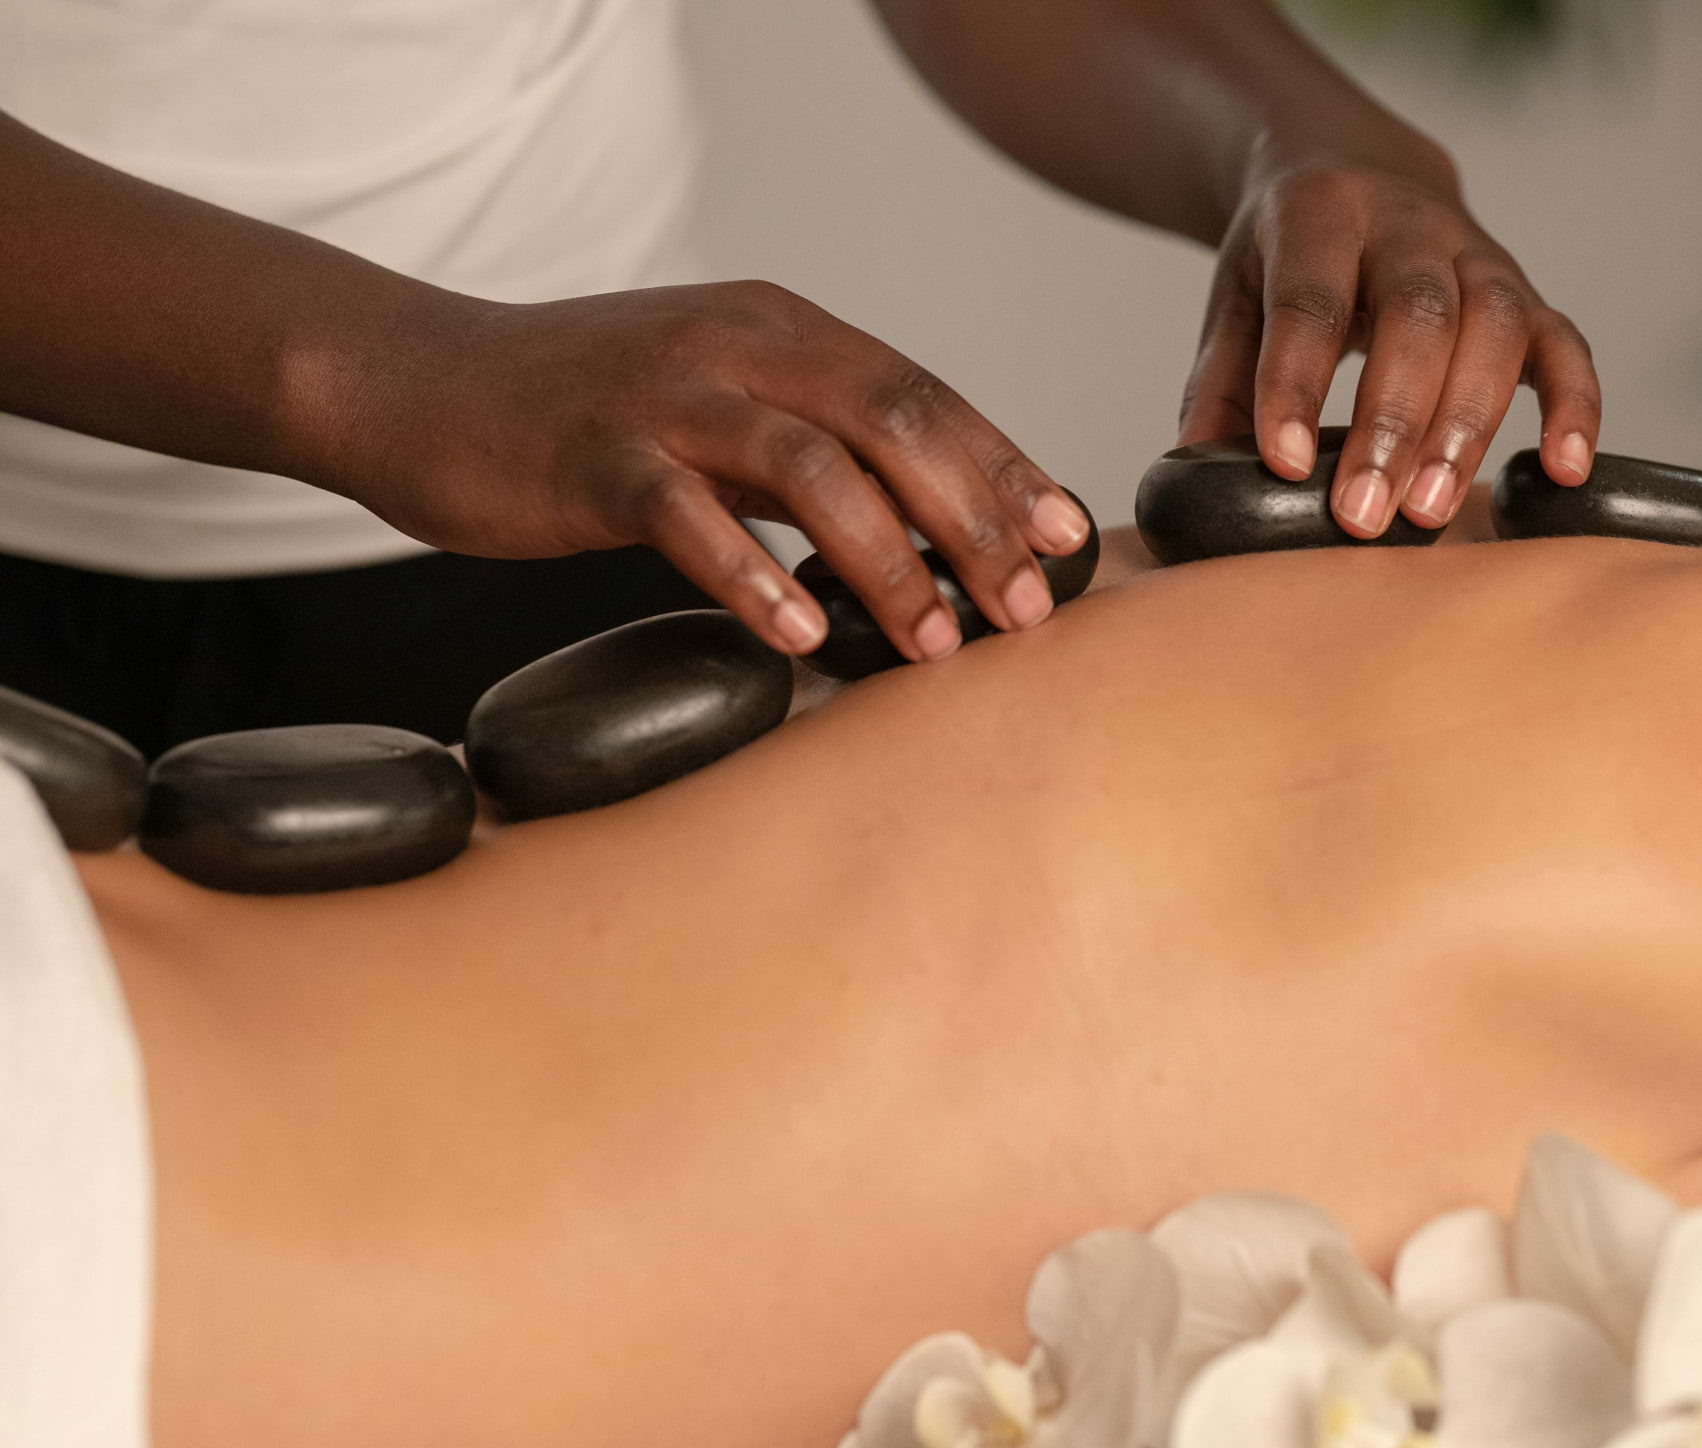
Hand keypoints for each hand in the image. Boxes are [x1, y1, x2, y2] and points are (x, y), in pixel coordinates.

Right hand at [314, 281, 1090, 659]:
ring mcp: (666, 396)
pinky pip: (689, 515)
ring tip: (933, 643)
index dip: (1005, 469)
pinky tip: (799, 636)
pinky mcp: (594, 455)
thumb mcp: (720, 412)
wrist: (415, 383)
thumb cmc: (583, 417)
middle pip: (895, 422)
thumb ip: (815, 454)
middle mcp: (739, 346)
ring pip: (812, 467)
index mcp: (784, 331)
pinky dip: (753, 575)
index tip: (1067, 542)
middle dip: (975, 521)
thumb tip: (928, 534)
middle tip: (1024, 611)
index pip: (926, 394)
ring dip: (888, 562)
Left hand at [1179, 148, 1600, 539]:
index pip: (1311, 300)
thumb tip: (1198, 476)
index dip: (1297, 383)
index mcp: (1322, 212)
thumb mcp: (1236, 296)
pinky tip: (1563, 471)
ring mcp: (1480, 254)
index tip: (1284, 465)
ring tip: (1430, 512)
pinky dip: (1573, 406)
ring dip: (1467, 426)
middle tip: (1362, 515)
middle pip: (1416, 315)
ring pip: (1495, 326)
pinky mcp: (1528, 292)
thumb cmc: (1291, 256)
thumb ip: (1220, 382)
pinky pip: (1565, 343)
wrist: (1357, 169)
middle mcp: (1410, 223)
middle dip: (1391, 421)